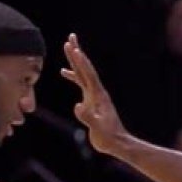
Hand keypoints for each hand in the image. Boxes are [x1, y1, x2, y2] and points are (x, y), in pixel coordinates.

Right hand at [60, 33, 127, 154]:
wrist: (117, 143)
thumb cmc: (108, 138)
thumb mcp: (98, 129)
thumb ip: (88, 117)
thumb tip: (77, 106)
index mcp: (98, 96)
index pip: (88, 75)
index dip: (80, 61)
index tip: (73, 48)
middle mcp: (96, 92)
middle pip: (85, 68)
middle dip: (77, 53)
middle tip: (70, 37)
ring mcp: (94, 95)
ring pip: (83, 73)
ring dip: (75, 60)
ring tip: (68, 47)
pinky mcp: (91, 100)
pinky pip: (80, 83)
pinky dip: (73, 76)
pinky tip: (64, 73)